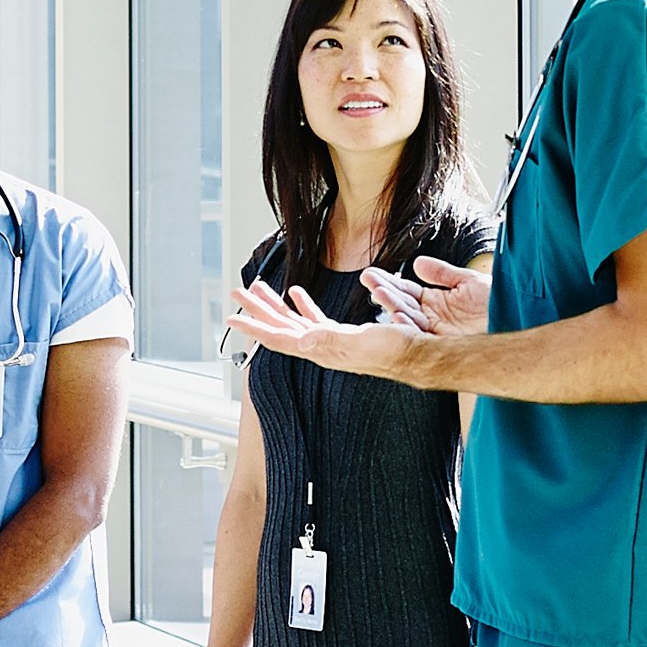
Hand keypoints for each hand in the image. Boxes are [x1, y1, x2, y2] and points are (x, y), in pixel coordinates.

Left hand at [222, 278, 422, 382]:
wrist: (416, 356)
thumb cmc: (395, 352)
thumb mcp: (363, 344)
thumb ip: (331, 342)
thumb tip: (302, 341)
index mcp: (320, 349)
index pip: (279, 338)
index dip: (254, 327)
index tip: (230, 318)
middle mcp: (319, 347)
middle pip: (279, 326)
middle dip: (255, 310)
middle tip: (235, 293)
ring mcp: (328, 341)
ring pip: (292, 321)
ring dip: (273, 305)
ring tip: (256, 290)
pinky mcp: (341, 334)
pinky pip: (313, 317)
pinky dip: (301, 304)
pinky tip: (295, 293)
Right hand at [359, 252, 490, 339]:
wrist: (518, 316)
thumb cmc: (497, 302)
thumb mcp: (467, 281)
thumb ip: (442, 274)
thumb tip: (417, 264)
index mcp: (436, 304)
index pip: (406, 292)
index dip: (389, 283)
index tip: (371, 274)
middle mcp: (433, 319)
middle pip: (402, 305)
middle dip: (384, 291)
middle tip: (367, 279)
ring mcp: (438, 332)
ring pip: (408, 320)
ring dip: (392, 306)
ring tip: (377, 292)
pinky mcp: (445, 343)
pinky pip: (422, 336)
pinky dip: (409, 326)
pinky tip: (397, 315)